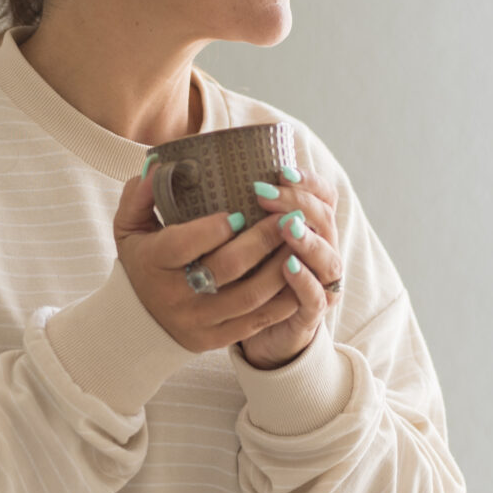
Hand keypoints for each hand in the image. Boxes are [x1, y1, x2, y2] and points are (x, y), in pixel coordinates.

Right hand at [111, 171, 300, 354]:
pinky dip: (283, 298)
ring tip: (299, 242)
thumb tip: (158, 167)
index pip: (184, 244)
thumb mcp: (129, 227)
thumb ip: (140, 195)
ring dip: (281, 268)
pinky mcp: (215, 339)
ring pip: (250, 296)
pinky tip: (298, 274)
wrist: (138, 320)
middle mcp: (175, 296)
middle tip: (287, 218)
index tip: (242, 212)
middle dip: (263, 241)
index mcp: (153, 263)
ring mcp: (198, 321)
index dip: (214, 228)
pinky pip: (258, 320)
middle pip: (227, 268)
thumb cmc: (142, 262)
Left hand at [236, 165, 343, 369]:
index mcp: (308, 223)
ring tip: (287, 226)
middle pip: (325, 218)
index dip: (307, 181)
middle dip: (299, 203)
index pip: (323, 194)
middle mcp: (321, 249)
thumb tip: (165, 164)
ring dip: (308, 240)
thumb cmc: (241, 271)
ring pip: (327, 257)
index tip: (279, 171)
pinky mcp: (311, 311)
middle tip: (266, 194)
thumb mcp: (233, 234)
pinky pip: (315, 296)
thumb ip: (219, 203)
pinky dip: (305, 281)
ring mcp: (320, 281)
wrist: (257, 328)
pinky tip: (288, 267)